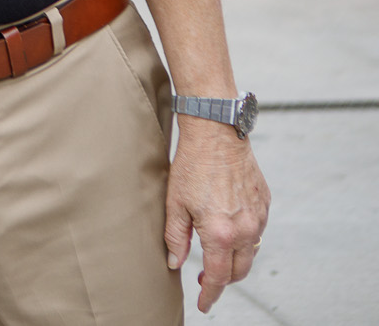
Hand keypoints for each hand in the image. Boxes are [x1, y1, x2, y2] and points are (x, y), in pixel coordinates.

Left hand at [164, 119, 269, 311]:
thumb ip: (175, 237)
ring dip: (234, 260)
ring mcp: (258, 218)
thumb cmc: (192, 165)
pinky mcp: (264, 206)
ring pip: (249, 253)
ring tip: (215, 256)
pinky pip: (256, 232)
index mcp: (220, 233)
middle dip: (223, 280)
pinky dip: (243, 240)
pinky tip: (228, 232)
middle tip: (205, 279)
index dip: (210, 294)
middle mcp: (244, 230)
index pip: (218, 276)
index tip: (204, 304)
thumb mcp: (175, 203)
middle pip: (238, 271)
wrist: (217, 135)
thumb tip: (175, 262)